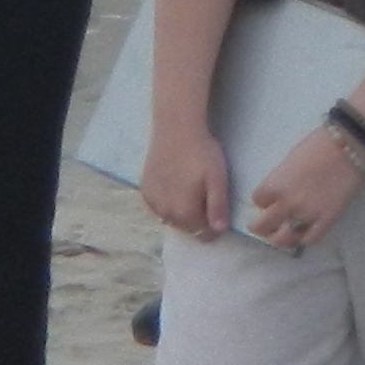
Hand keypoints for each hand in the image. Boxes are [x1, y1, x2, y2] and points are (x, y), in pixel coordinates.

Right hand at [139, 124, 229, 241]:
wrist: (175, 129)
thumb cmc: (201, 153)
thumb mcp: (217, 179)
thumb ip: (217, 207)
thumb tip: (219, 230)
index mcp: (184, 214)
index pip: (203, 235)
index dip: (214, 226)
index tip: (219, 210)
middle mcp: (164, 214)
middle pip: (187, 228)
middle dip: (198, 220)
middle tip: (207, 196)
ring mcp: (152, 203)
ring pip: (172, 219)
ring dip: (182, 213)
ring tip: (192, 190)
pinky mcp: (144, 191)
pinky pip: (159, 207)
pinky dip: (168, 203)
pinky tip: (176, 187)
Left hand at [245, 121, 364, 249]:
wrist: (346, 148)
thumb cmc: (316, 146)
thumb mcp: (289, 161)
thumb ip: (281, 180)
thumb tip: (280, 191)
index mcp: (274, 185)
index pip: (258, 201)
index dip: (262, 201)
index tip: (268, 201)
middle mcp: (286, 204)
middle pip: (263, 225)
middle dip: (261, 228)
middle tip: (263, 227)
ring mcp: (307, 215)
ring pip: (284, 239)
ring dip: (279, 239)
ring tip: (281, 237)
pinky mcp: (327, 220)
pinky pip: (310, 239)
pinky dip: (304, 240)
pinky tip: (304, 236)